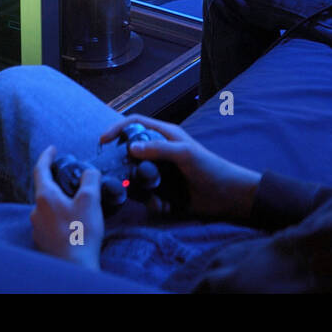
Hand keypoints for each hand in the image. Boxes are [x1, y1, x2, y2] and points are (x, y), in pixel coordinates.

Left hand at [30, 145, 102, 270]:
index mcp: (45, 197)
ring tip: (77, 204)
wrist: (75, 267)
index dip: (46, 156)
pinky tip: (73, 223)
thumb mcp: (90, 200)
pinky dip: (60, 218)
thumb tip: (88, 171)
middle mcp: (36, 211)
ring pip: (48, 207)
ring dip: (60, 202)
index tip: (53, 149)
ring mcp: (37, 228)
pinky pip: (50, 222)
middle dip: (57, 182)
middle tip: (72, 180)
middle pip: (45, 189)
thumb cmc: (81, 233)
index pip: (40, 169)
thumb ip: (89, 179)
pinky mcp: (42, 241)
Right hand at [99, 115, 261, 222]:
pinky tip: (164, 208)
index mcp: (165, 135)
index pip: (135, 123)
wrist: (228, 196)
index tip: (103, 141)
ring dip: (140, 190)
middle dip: (124, 167)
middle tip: (120, 179)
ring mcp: (160, 173)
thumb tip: (131, 147)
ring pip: (136, 178)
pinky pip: (147, 197)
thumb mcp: (185, 154)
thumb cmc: (211, 168)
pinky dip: (152, 204)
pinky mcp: (163, 192)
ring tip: (153, 198)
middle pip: (130, 153)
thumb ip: (159, 148)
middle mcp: (160, 152)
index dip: (117, 128)